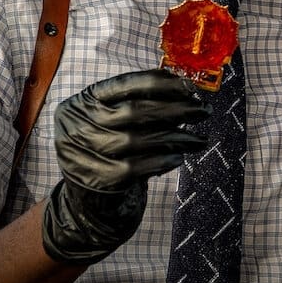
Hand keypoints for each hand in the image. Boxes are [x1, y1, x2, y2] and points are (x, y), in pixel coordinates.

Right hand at [42, 69, 209, 264]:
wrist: (87, 199)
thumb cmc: (110, 152)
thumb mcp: (116, 122)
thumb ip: (143, 106)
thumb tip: (186, 93)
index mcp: (84, 101)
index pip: (125, 84)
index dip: (161, 84)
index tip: (190, 87)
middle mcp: (78, 124)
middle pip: (134, 110)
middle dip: (175, 109)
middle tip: (203, 110)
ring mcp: (82, 153)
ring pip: (136, 139)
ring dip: (174, 137)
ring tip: (198, 138)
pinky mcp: (95, 180)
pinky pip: (134, 168)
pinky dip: (160, 161)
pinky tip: (178, 158)